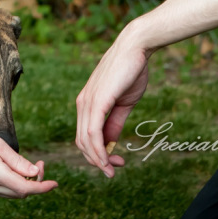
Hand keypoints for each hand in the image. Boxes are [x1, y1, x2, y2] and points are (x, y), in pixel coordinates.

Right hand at [0, 124, 58, 197]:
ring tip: (30, 165)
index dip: (43, 187)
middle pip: (21, 193)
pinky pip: (4, 189)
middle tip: (40, 164)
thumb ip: (17, 160)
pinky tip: (16, 168)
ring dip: (26, 183)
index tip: (55, 183)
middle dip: (36, 182)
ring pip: (13, 193)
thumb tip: (34, 172)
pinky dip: (15, 182)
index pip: (26, 188)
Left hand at [75, 27, 150, 177]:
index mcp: (87, 103)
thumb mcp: (123, 103)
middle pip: (82, 142)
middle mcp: (82, 104)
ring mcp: (88, 102)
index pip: (85, 136)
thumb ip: (115, 122)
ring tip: (112, 170)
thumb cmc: (131, 71)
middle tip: (114, 171)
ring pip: (85, 140)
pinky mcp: (97, 101)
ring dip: (98, 159)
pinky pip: (92, 132)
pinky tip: (107, 160)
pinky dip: (99, 150)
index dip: (97, 154)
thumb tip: (111, 143)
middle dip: (97, 160)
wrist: (135, 47)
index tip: (114, 164)